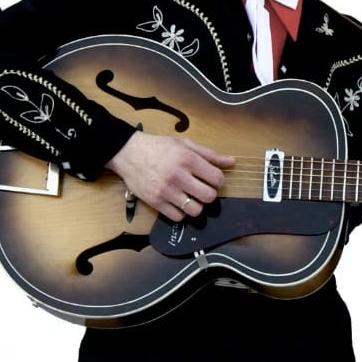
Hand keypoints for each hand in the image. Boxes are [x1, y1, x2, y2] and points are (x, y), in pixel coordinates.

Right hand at [105, 131, 235, 221]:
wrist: (128, 153)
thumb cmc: (159, 147)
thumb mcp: (185, 144)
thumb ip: (209, 154)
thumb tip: (232, 162)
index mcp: (187, 159)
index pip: (217, 178)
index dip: (218, 180)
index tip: (211, 179)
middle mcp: (178, 176)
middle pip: (209, 196)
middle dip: (209, 193)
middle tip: (202, 188)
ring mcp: (166, 191)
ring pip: (196, 210)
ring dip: (197, 205)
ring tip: (190, 196)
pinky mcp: (156, 202)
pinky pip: (178, 217)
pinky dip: (182, 212)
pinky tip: (178, 202)